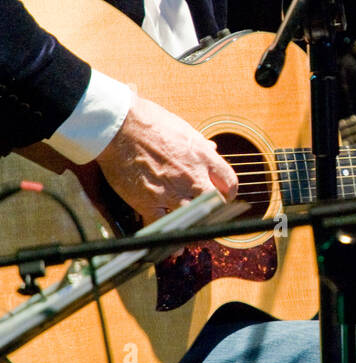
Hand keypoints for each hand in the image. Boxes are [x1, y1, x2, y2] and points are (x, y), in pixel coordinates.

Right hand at [96, 96, 237, 224]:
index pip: (229, 182)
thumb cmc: (148, 122)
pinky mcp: (148, 201)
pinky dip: (167, 234)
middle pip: (216, 203)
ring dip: (194, 226)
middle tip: (208, 214)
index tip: (221, 195)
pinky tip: (170, 241)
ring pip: (193, 218)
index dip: (227, 192)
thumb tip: (212, 149)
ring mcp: (170, 191)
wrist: (118, 126)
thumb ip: (200, 144)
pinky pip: (162, 225)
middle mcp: (191, 176)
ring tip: (192, 230)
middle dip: (215, 210)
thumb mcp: (182, 128)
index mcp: (202, 157)